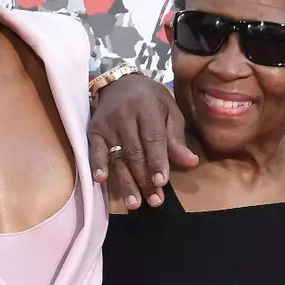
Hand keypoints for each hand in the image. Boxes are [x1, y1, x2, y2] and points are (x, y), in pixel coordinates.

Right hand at [87, 73, 196, 208]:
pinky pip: (94, 150)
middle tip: (154, 201)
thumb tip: (191, 162)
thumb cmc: (150, 99)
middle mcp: (125, 116)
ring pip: (117, 157)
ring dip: (125, 182)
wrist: (119, 81)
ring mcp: (107, 124)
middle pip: (135, 152)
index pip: (153, 138)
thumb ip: (177, 138)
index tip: (162, 182)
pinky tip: (101, 180)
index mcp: (147, 108)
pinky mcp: (93, 131)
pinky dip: (97, 165)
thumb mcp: (169, 110)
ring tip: (134, 203)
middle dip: (144, 179)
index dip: (157, 161)